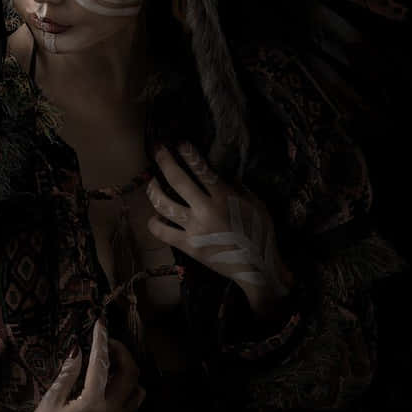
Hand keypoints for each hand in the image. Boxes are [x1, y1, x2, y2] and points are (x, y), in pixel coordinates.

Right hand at [0, 319, 144, 411]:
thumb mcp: (51, 398)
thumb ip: (69, 373)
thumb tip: (78, 349)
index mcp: (92, 405)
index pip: (102, 365)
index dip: (101, 341)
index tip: (100, 324)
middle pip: (130, 376)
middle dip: (121, 353)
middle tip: (106, 343)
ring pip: (137, 393)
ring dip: (128, 373)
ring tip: (110, 363)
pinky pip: (130, 407)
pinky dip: (125, 390)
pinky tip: (108, 384)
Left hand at [145, 141, 292, 312]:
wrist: (256, 267)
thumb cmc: (259, 234)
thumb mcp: (256, 205)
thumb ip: (238, 188)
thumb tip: (221, 173)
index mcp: (224, 198)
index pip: (202, 170)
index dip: (189, 155)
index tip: (180, 144)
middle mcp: (206, 210)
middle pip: (178, 180)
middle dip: (166, 161)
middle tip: (159, 150)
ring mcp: (194, 228)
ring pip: (164, 204)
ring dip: (154, 190)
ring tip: (152, 182)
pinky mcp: (187, 246)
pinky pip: (162, 232)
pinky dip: (154, 223)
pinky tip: (154, 216)